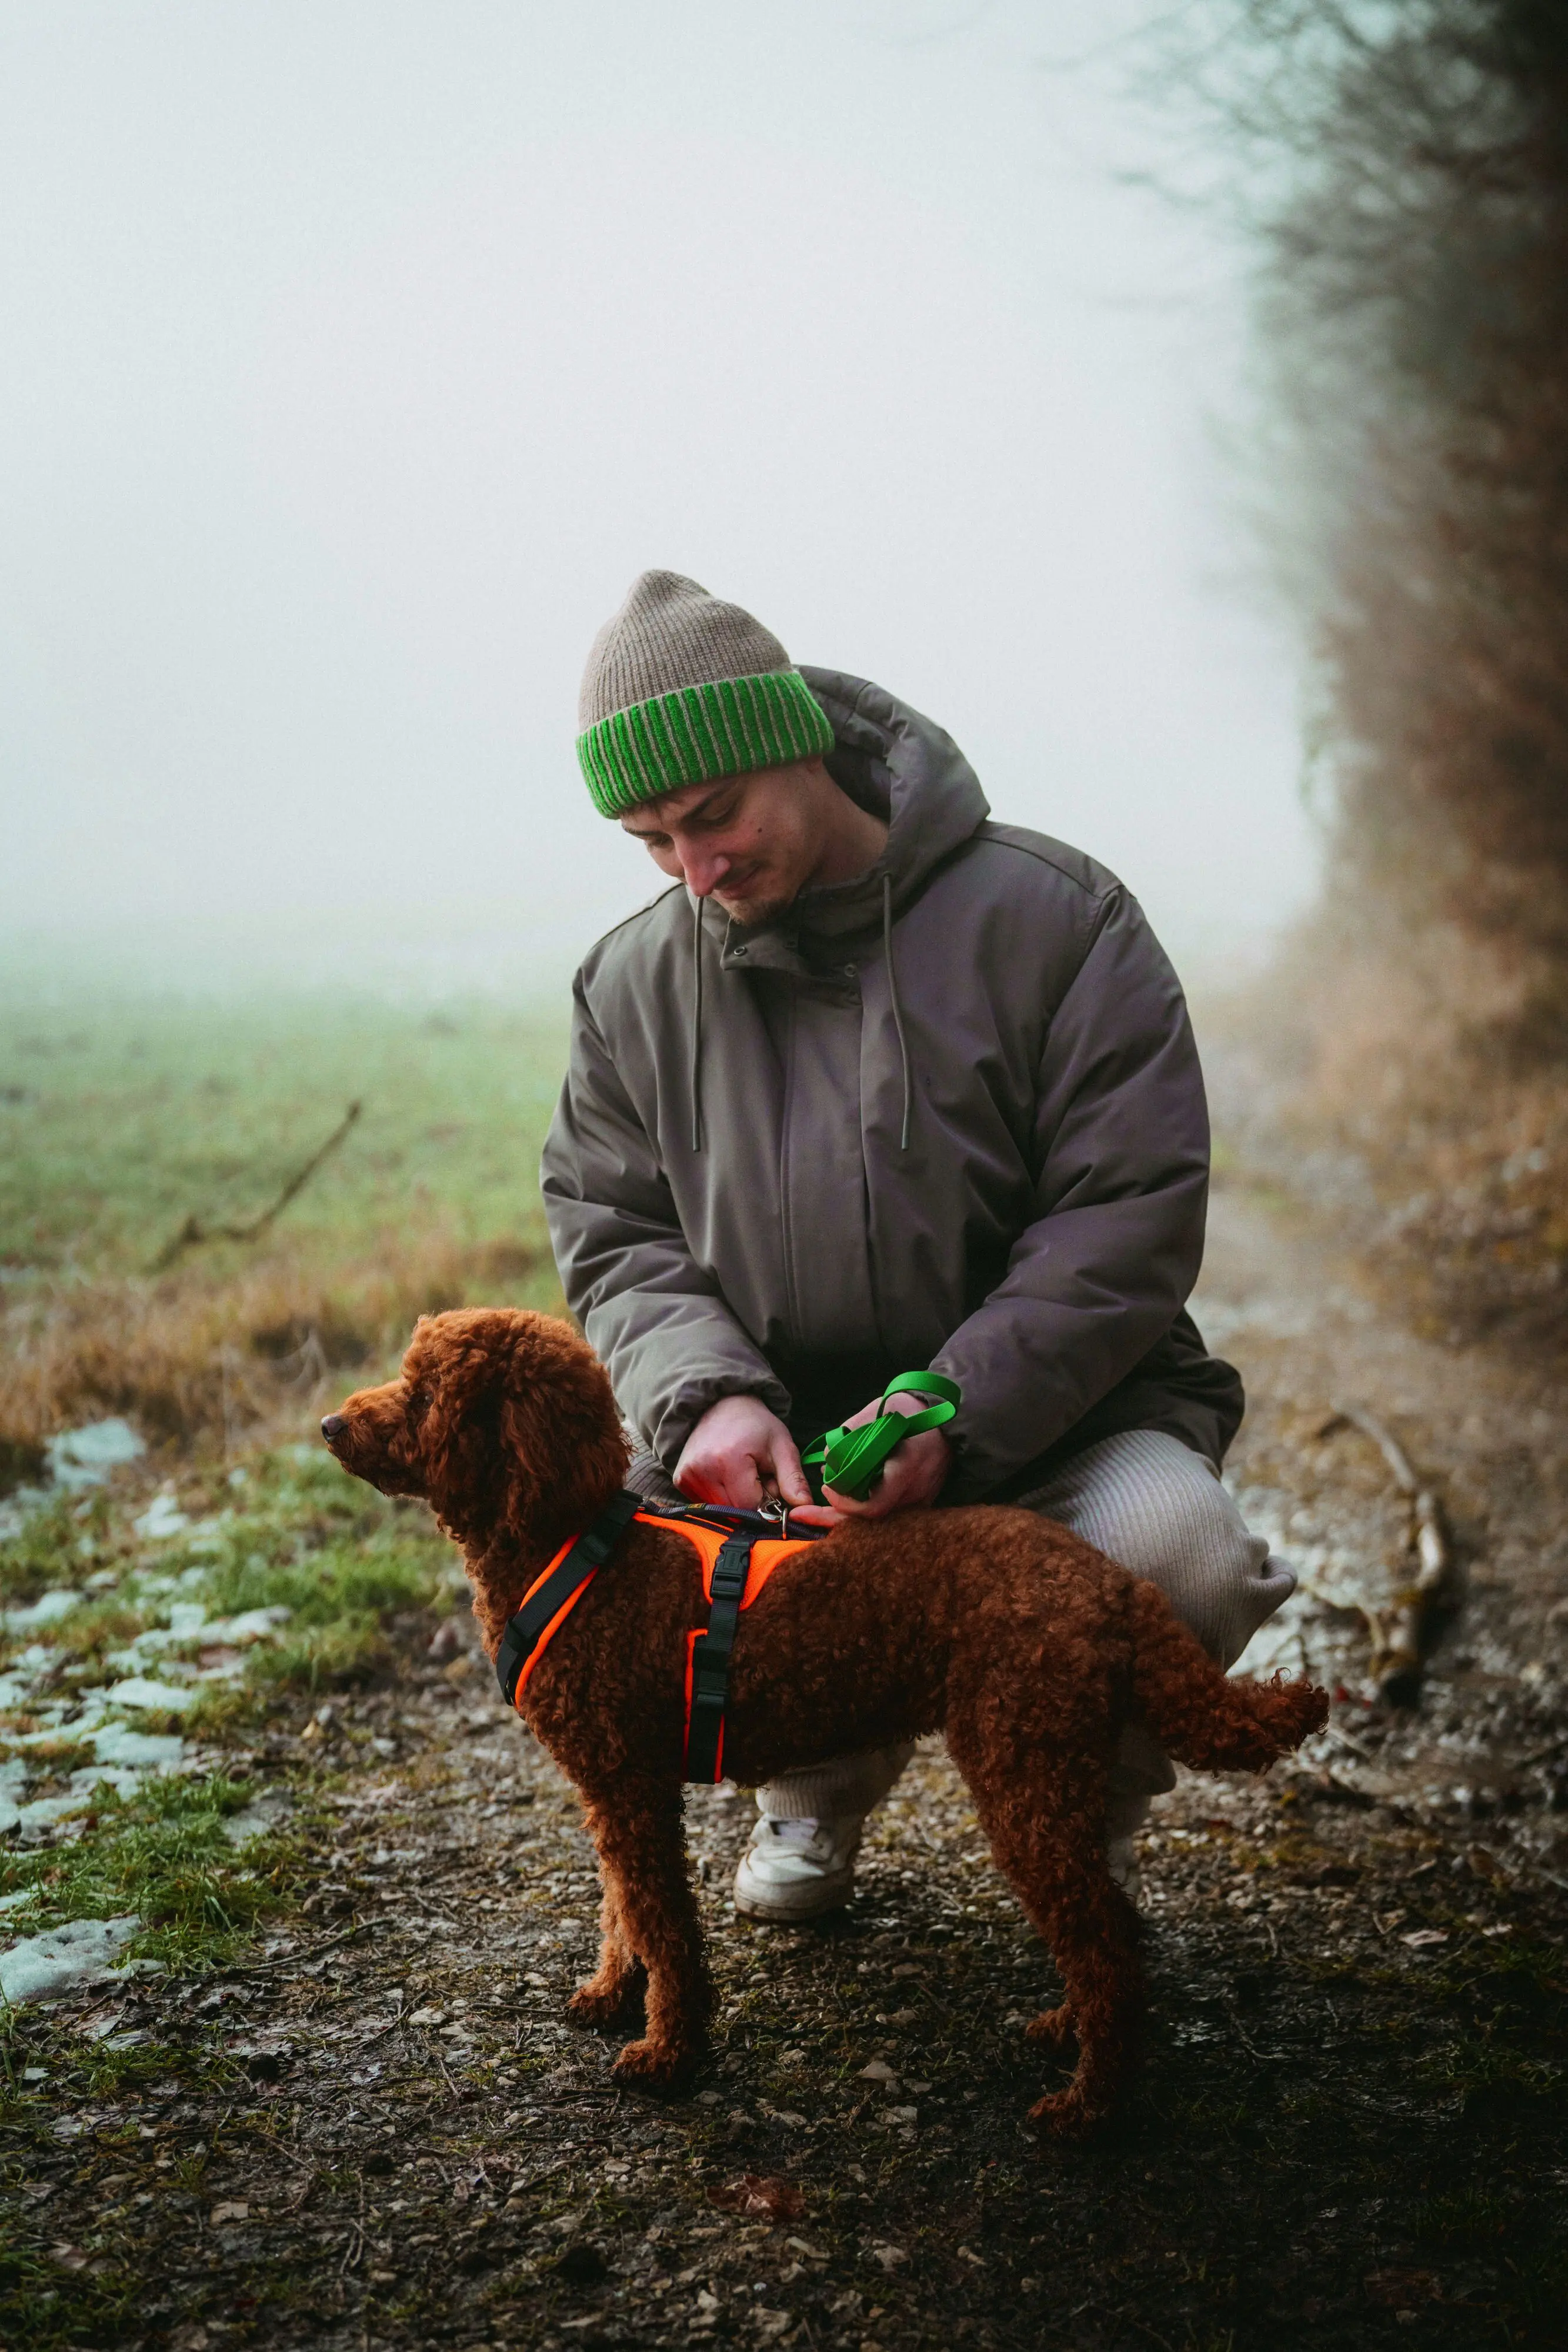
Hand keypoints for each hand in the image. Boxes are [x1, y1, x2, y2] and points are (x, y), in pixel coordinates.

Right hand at [674, 1394, 812, 1511]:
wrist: (723, 1405)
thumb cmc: (756, 1426)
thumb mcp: (782, 1447)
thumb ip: (793, 1479)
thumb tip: (805, 1509)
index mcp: (728, 1460)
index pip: (752, 1506)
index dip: (767, 1500)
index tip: (770, 1480)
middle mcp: (701, 1469)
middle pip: (735, 1510)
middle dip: (751, 1501)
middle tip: (757, 1475)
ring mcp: (686, 1475)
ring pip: (720, 1510)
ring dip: (736, 1500)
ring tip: (741, 1474)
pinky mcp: (680, 1479)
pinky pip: (706, 1503)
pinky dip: (720, 1496)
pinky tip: (725, 1475)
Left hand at [793, 1387, 954, 1527]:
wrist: (951, 1417)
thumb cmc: (912, 1410)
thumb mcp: (880, 1410)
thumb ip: (852, 1430)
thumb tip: (828, 1456)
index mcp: (907, 1467)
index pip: (873, 1505)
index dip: (844, 1503)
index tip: (826, 1487)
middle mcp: (916, 1491)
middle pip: (871, 1521)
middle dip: (833, 1520)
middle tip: (802, 1517)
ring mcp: (921, 1500)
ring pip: (879, 1520)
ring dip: (848, 1516)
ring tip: (818, 1509)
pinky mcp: (921, 1502)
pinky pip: (890, 1513)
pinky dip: (865, 1511)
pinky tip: (844, 1504)